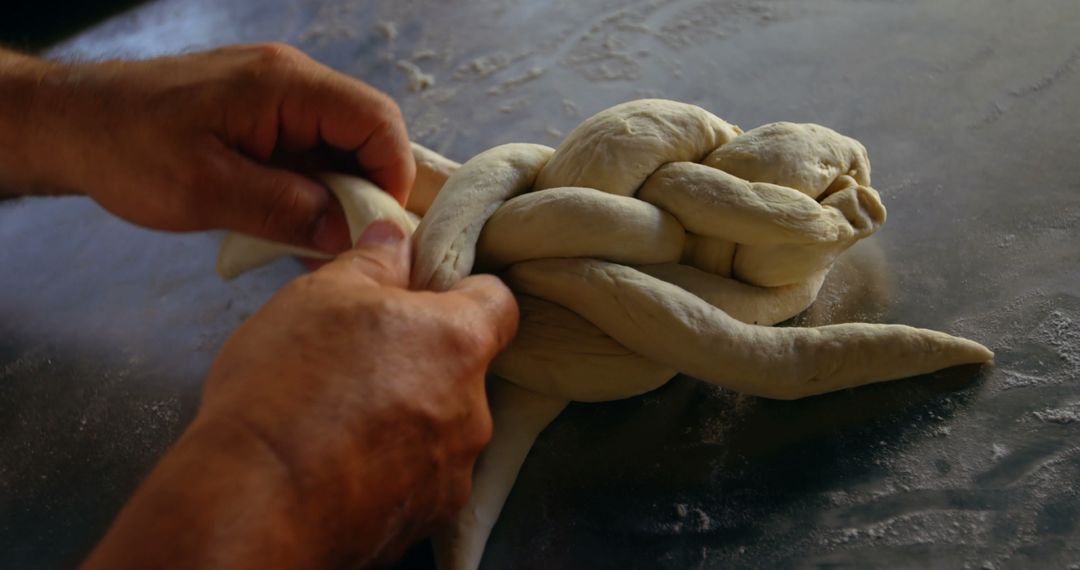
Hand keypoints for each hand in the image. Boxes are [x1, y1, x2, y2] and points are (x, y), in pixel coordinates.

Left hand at [12, 43, 413, 251]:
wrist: (72, 123)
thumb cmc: (127, 150)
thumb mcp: (206, 192)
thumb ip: (284, 210)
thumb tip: (347, 234)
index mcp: (283, 85)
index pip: (376, 120)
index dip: (391, 175)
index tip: (377, 228)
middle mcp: (289, 79)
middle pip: (365, 130)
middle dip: (367, 188)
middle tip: (350, 240)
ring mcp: (275, 94)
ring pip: (340, 143)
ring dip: (338, 191)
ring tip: (317, 237)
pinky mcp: (261, 114)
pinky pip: (309, 147)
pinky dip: (311, 186)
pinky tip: (293, 221)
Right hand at [84, 220, 518, 567]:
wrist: (254, 505)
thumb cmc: (286, 388)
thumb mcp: (319, 296)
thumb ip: (373, 261)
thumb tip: (397, 237)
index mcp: (459, 341)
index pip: (498, 301)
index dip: (462, 290)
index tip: (419, 293)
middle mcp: (473, 410)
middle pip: (464, 367)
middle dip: (422, 357)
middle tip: (358, 356)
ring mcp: (453, 471)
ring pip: (440, 424)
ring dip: (406, 414)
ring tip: (337, 415)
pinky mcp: (425, 518)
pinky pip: (418, 476)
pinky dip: (389, 466)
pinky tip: (337, 461)